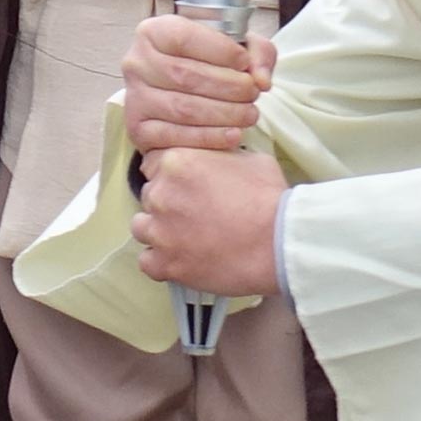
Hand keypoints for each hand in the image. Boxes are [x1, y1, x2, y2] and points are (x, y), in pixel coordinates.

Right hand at [117, 11, 273, 159]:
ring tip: (249, 114)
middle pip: (185, 76)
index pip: (184, 38)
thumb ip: (256, 52)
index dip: (220, 51)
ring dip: (223, 114)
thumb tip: (261, 80)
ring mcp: (134, 97)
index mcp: (153, 32)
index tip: (245, 62)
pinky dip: (208, 137)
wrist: (180, 92)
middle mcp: (136, 62)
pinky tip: (233, 135)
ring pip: (182, 108)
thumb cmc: (208, 63)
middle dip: (227, 87)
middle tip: (252, 93)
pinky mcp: (137, 129)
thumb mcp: (234, 46)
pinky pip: (174, 136)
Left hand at [130, 142, 287, 299]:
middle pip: (149, 195)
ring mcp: (159, 231)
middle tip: (195, 213)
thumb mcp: (249, 159)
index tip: (186, 186)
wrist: (279, 243)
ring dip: (159, 231)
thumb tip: (216, 160)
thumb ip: (220, 157)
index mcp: (176, 162)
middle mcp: (160, 194)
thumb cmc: (270, 198)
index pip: (153, 163)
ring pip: (142, 227)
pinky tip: (182, 259)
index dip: (170, 175)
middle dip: (168, 203)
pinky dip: (161, 262)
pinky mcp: (165, 264)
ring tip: (186, 238)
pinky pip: (147, 262)